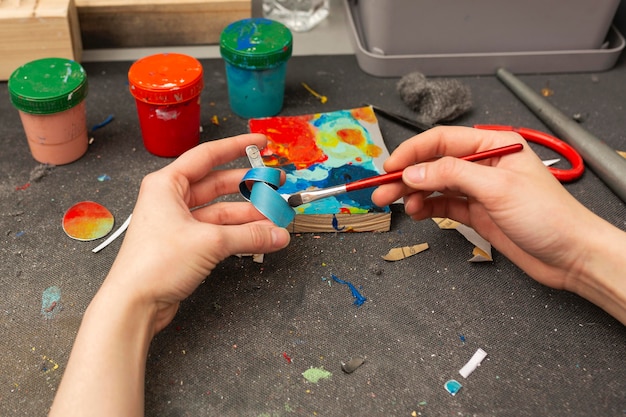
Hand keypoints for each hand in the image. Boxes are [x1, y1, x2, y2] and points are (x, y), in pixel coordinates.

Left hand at [106, 133, 290, 333]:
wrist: (135, 304)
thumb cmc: (155, 264)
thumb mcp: (209, 243)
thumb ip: (249, 235)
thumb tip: (279, 233)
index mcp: (167, 184)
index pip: (207, 156)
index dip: (237, 147)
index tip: (260, 143)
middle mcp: (170, 200)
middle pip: (217, 185)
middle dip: (248, 186)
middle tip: (274, 184)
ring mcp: (178, 223)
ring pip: (220, 211)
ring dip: (248, 216)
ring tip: (275, 218)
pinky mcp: (184, 245)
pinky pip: (217, 231)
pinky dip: (238, 234)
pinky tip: (260, 236)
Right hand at [372, 126, 601, 291]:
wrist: (570, 256)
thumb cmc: (549, 216)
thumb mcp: (497, 188)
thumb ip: (452, 175)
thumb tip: (414, 171)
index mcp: (495, 146)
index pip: (443, 140)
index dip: (413, 152)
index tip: (390, 167)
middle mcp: (484, 164)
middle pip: (434, 163)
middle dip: (406, 176)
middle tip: (381, 191)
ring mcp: (479, 190)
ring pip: (435, 185)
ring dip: (413, 194)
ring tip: (396, 206)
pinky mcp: (477, 212)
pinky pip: (443, 205)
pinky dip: (426, 208)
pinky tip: (416, 212)